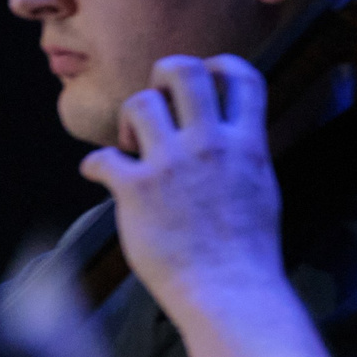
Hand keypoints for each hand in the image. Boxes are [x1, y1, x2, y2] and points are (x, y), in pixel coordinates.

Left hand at [79, 54, 284, 324]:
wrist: (229, 290)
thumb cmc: (246, 251)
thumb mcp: (261, 188)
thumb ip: (243, 156)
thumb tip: (230, 139)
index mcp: (246, 144)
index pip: (242, 77)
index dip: (219, 66)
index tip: (205, 79)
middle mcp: (209, 145)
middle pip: (182, 71)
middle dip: (163, 76)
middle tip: (158, 105)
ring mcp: (171, 165)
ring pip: (139, 102)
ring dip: (130, 120)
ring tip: (133, 147)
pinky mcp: (136, 189)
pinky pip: (101, 157)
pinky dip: (95, 165)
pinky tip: (101, 176)